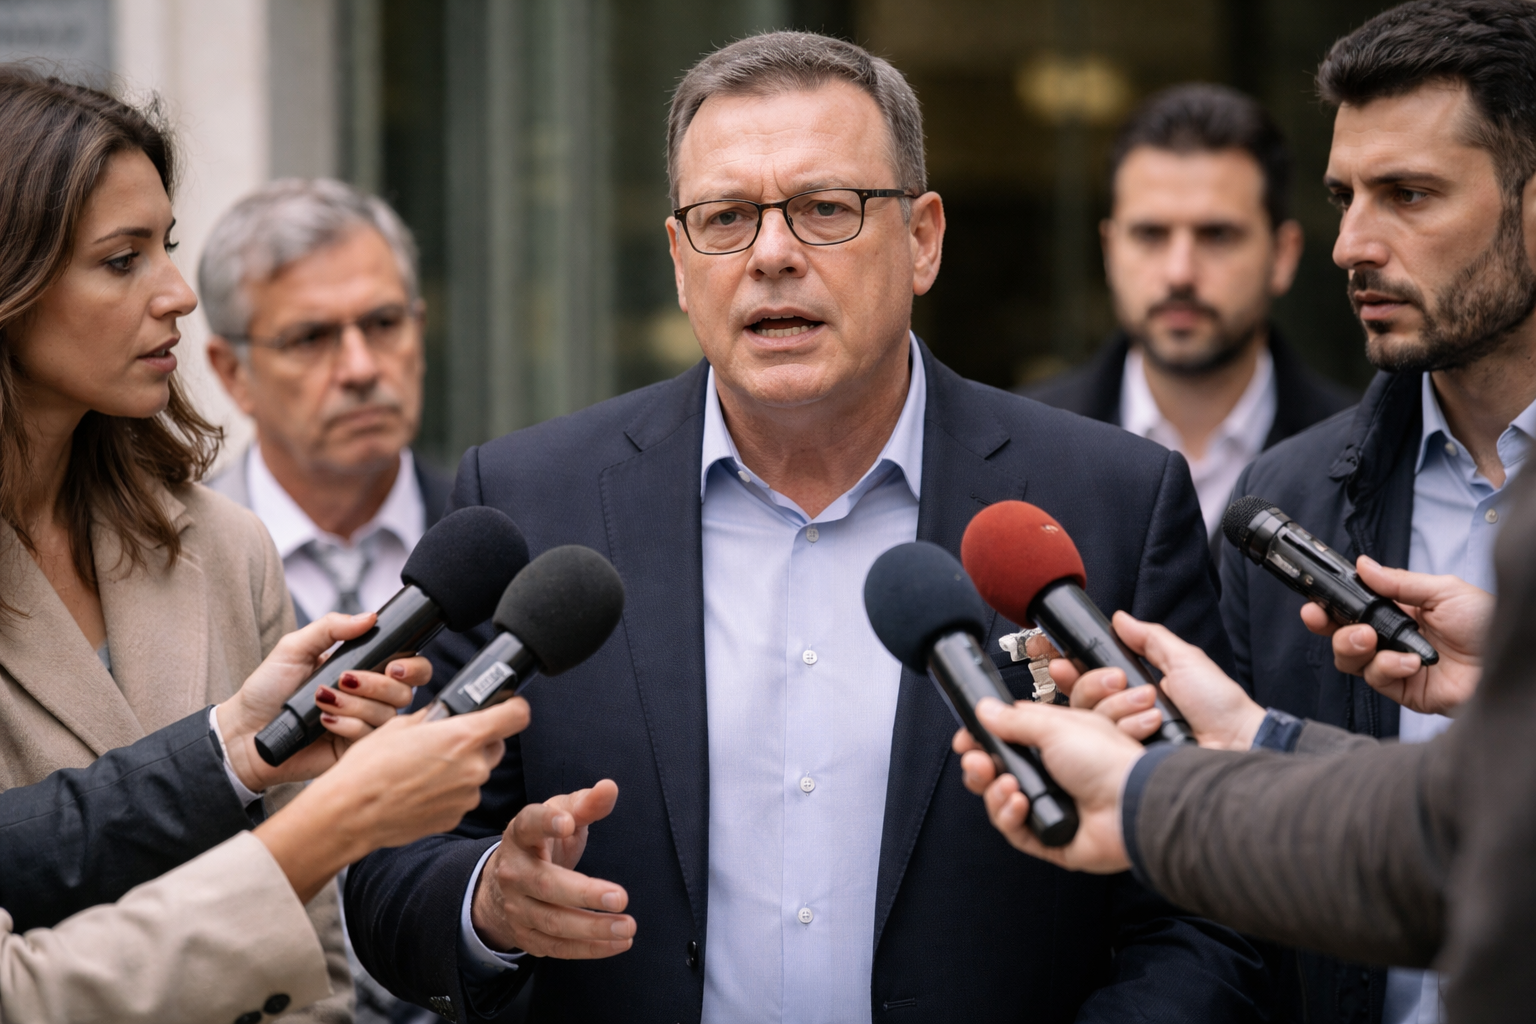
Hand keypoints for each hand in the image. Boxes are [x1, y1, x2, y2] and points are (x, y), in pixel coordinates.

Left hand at [216, 612, 432, 790]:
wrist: (245, 732)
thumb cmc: (267, 689)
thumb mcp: (295, 648)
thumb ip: (331, 627)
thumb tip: (369, 616)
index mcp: (364, 669)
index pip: (409, 668)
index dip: (412, 667)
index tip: (394, 666)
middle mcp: (370, 696)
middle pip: (404, 692)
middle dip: (377, 685)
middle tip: (345, 680)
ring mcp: (365, 723)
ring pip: (387, 714)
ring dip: (354, 704)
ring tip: (321, 701)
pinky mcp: (355, 748)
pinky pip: (369, 736)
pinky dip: (347, 725)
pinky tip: (323, 722)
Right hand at [256, 698, 528, 901]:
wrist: (350, 813)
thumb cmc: (369, 766)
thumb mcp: (401, 726)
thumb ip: (435, 719)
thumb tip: (446, 716)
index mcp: (464, 736)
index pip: (516, 715)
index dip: (513, 707)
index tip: (505, 707)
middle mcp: (474, 767)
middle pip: (495, 746)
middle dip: (478, 740)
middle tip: (447, 740)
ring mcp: (467, 796)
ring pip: (477, 773)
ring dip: (461, 768)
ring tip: (423, 769)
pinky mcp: (455, 817)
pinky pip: (461, 796)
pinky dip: (448, 791)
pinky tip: (419, 790)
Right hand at [471, 780, 635, 958]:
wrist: (506, 882)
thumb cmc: (542, 842)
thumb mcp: (561, 815)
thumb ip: (586, 803)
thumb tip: (610, 787)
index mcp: (520, 835)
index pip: (529, 825)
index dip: (546, 823)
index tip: (568, 824)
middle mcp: (513, 872)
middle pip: (545, 884)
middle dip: (583, 893)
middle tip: (620, 897)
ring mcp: (516, 907)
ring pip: (552, 922)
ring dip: (592, 928)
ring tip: (627, 926)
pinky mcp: (526, 936)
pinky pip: (557, 947)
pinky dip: (589, 948)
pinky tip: (617, 943)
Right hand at [953, 697, 1141, 872]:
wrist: (1133, 803)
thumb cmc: (1108, 761)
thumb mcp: (1055, 726)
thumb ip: (1015, 720)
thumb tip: (985, 710)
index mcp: (1055, 744)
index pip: (1007, 742)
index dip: (983, 742)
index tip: (967, 739)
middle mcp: (1052, 775)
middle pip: (997, 774)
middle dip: (980, 767)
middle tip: (976, 761)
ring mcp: (1051, 807)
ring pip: (1001, 802)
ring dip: (994, 792)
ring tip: (1006, 784)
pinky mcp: (1051, 838)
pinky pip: (1016, 831)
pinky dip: (1009, 816)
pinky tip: (1018, 803)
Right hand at [1057, 612, 1265, 750]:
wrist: (1236, 743)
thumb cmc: (1219, 705)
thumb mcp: (1184, 660)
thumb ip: (1150, 639)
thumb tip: (1121, 618)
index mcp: (1136, 686)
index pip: (1089, 674)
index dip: (1070, 666)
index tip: (1058, 657)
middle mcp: (1125, 711)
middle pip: (1080, 695)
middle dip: (1093, 682)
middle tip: (1116, 680)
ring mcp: (1125, 736)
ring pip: (1090, 717)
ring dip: (1117, 705)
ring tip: (1149, 704)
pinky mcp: (1127, 756)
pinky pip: (1105, 739)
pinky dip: (1125, 726)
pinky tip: (1148, 724)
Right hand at [1300, 556, 1489, 715]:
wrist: (1508, 658)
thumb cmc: (1486, 623)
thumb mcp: (1443, 591)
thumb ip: (1400, 582)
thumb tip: (1364, 566)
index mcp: (1400, 611)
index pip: (1355, 608)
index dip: (1330, 605)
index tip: (1314, 601)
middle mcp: (1393, 638)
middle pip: (1342, 635)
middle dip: (1328, 626)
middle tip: (1323, 618)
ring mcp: (1396, 665)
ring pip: (1351, 659)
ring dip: (1352, 646)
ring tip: (1371, 638)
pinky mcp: (1404, 689)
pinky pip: (1376, 679)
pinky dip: (1387, 668)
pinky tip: (1410, 662)